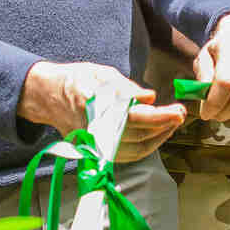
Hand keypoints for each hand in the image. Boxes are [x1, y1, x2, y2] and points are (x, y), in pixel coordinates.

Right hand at [19, 61, 186, 162]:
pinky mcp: (97, 151)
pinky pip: (127, 156)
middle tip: (180, 114)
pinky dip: (146, 148)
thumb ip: (126, 87)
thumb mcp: (101, 73)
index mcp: (94, 105)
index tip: (178, 111)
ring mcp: (95, 143)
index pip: (134, 116)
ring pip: (135, 150)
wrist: (49, 97)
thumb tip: (150, 98)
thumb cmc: (77, 80)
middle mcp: (94, 128)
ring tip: (173, 124)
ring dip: (158, 139)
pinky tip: (157, 135)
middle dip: (164, 127)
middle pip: (138, 135)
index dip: (160, 117)